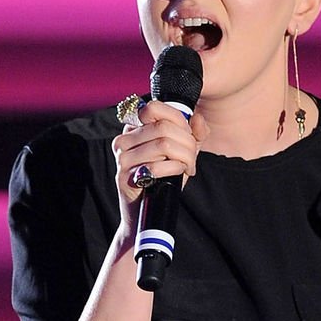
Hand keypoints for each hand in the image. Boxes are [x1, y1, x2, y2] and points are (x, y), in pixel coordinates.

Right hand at [111, 98, 199, 236]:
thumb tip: (197, 119)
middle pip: (163, 127)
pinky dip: (175, 168)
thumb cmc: (163, 180)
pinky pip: (156, 166)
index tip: (188, 136)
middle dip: (187, 142)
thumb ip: (193, 134)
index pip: (154, 108)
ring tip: (187, 167)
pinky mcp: (125, 176)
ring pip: (163, 144)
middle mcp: (124, 139)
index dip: (178, 119)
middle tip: (192, 157)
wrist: (144, 212)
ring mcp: (123, 158)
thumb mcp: (181, 153)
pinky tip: (179, 174)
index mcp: (134, 129)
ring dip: (184, 156)